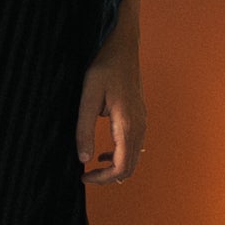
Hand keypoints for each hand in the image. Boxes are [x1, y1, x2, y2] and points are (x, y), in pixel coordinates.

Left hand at [76, 7, 146, 184]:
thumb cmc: (104, 67)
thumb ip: (84, 129)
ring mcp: (142, 121)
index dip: (101, 178)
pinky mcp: (140, 116)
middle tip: (85, 176)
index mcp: (127, 124)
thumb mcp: (87, 97)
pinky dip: (121, 156)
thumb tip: (83, 159)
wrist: (123, 45)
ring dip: (114, 167)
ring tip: (92, 168)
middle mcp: (139, 126)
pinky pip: (134, 146)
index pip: (120, 166)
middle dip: (107, 177)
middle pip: (129, 167)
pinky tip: (103, 153)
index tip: (82, 177)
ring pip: (133, 158)